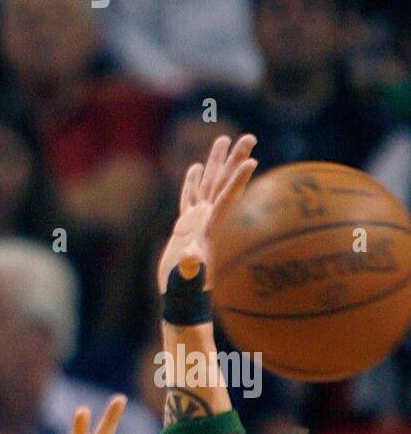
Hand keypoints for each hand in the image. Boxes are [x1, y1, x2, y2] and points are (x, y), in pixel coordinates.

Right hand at [156, 133, 256, 293]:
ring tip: (223, 139)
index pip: (227, 199)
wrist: (182, 296)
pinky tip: (196, 167)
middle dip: (233, 160)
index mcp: (211, 229)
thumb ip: (190, 269)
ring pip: (208, 184)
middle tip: (248, 137)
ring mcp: (198, 221)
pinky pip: (190, 197)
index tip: (251, 160)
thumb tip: (192, 259)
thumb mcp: (187, 279)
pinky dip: (193, 182)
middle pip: (223, 184)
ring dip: (215, 163)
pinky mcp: (186, 225)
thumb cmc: (186, 291)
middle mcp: (208, 220)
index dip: (237, 181)